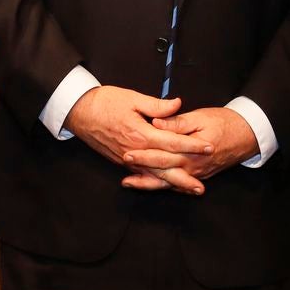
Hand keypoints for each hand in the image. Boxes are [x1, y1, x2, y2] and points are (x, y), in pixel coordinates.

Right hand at [64, 86, 213, 190]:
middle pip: (165, 168)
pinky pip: (142, 175)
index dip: (192, 145)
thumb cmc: (105, 102)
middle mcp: (135, 151)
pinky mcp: (121, 162)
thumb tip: (178, 104)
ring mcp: (127, 159)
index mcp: (141, 134)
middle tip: (202, 187)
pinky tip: (165, 187)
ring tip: (190, 191)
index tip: (209, 147)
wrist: (80, 111)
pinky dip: (155, 183)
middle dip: (185, 177)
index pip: (172, 142)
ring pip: (154, 176)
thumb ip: (157, 105)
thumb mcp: (133, 98)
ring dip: (173, 184)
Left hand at [120, 107, 258, 194]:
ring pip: (168, 182)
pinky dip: (163, 186)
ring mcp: (196, 174)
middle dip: (141, 170)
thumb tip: (157, 123)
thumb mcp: (200, 117)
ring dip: (148, 183)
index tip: (127, 151)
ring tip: (129, 183)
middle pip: (162, 171)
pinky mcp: (198, 175)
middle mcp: (193, 166)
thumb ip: (177, 122)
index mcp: (191, 151)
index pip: (163, 154)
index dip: (144, 154)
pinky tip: (151, 185)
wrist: (247, 135)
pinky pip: (178, 185)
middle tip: (122, 166)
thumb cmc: (224, 122)